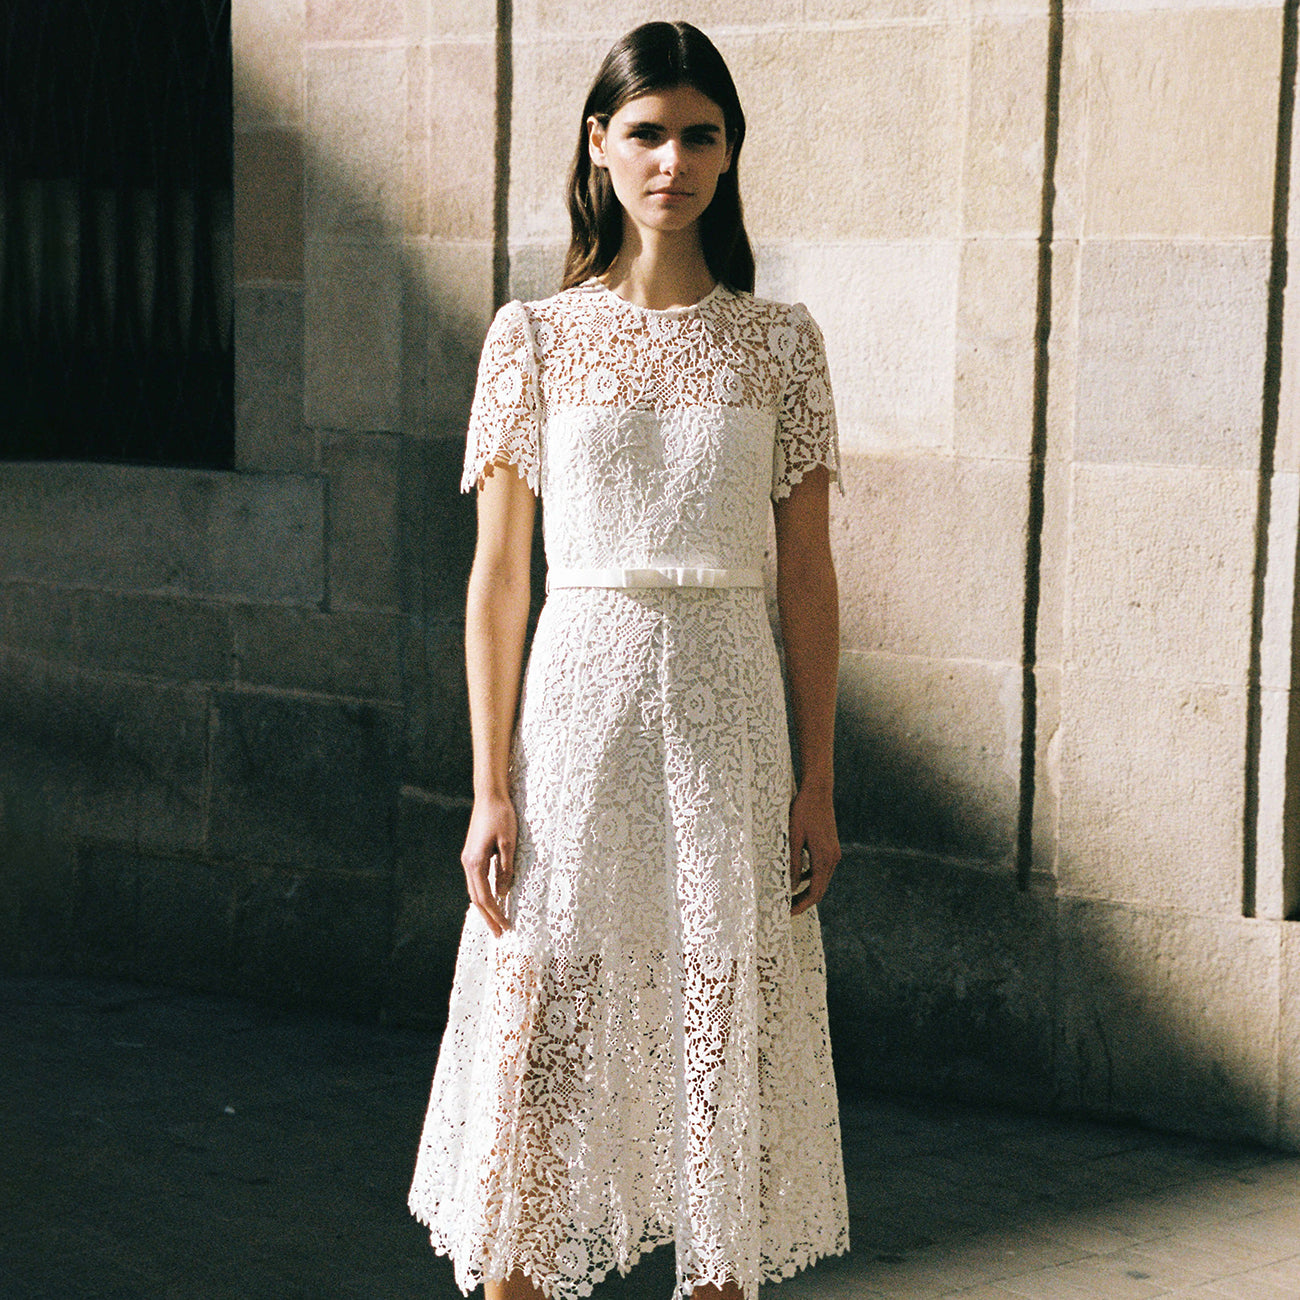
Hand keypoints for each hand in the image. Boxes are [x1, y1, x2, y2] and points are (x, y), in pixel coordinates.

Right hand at [461, 793, 517, 937]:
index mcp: (475, 862)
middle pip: (476, 897)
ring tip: (496, 921)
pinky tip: (492, 898)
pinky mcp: (473, 853)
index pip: (485, 896)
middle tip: (500, 934)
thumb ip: (505, 869)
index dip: (495, 914)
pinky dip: (484, 893)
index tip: (506, 928)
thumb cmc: (501, 816)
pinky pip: (477, 880)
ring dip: (485, 906)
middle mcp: (468, 862)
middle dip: (488, 916)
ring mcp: (468, 858)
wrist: (489, 796)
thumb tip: (503, 893)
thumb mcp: (508, 843)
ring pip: (475, 889)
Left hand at [789, 782, 839, 916]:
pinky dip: (811, 876)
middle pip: (820, 889)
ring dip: (807, 889)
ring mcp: (834, 852)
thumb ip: (792, 863)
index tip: (788, 913)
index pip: (815, 892)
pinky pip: (821, 868)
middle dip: (804, 900)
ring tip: (789, 896)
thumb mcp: (792, 837)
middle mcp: (833, 858)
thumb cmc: (802, 811)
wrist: (818, 790)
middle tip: (786, 909)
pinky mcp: (831, 846)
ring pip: (821, 879)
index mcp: (824, 858)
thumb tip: (790, 887)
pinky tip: (797, 876)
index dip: (802, 905)